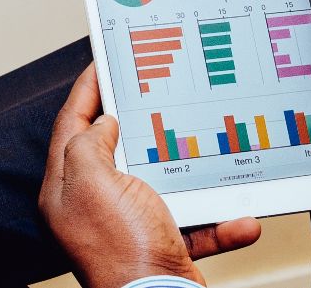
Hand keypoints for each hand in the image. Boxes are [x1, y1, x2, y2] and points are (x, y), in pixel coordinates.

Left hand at [39, 66, 261, 287]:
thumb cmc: (122, 249)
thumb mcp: (94, 182)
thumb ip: (90, 144)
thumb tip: (104, 124)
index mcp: (68, 189)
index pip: (70, 126)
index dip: (86, 91)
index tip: (103, 62)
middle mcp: (94, 208)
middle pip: (115, 150)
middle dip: (140, 120)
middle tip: (156, 88)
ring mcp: (130, 227)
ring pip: (162, 184)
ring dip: (193, 172)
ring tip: (208, 144)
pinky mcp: (163, 247)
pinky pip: (196, 223)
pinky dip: (221, 221)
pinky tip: (242, 217)